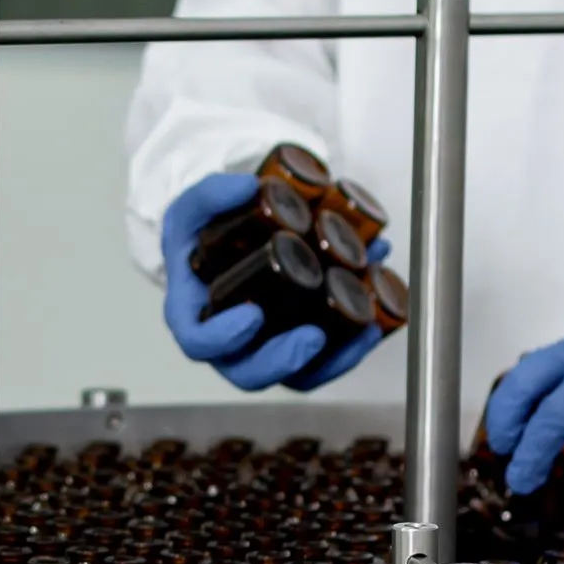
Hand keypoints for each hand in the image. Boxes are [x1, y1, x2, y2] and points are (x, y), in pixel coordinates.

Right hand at [159, 170, 387, 393]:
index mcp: (193, 315)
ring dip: (333, 360)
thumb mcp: (191, 209)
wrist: (223, 246)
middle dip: (284, 360)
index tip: (251, 315)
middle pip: (250, 372)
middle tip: (312, 336)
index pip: (198, 342)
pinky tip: (372, 326)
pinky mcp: (295, 347)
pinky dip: (350, 350)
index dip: (222, 338)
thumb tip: (249, 188)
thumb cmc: (199, 239)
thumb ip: (210, 195)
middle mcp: (228, 343)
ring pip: (295, 375)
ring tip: (361, 330)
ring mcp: (263, 348)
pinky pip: (322, 364)